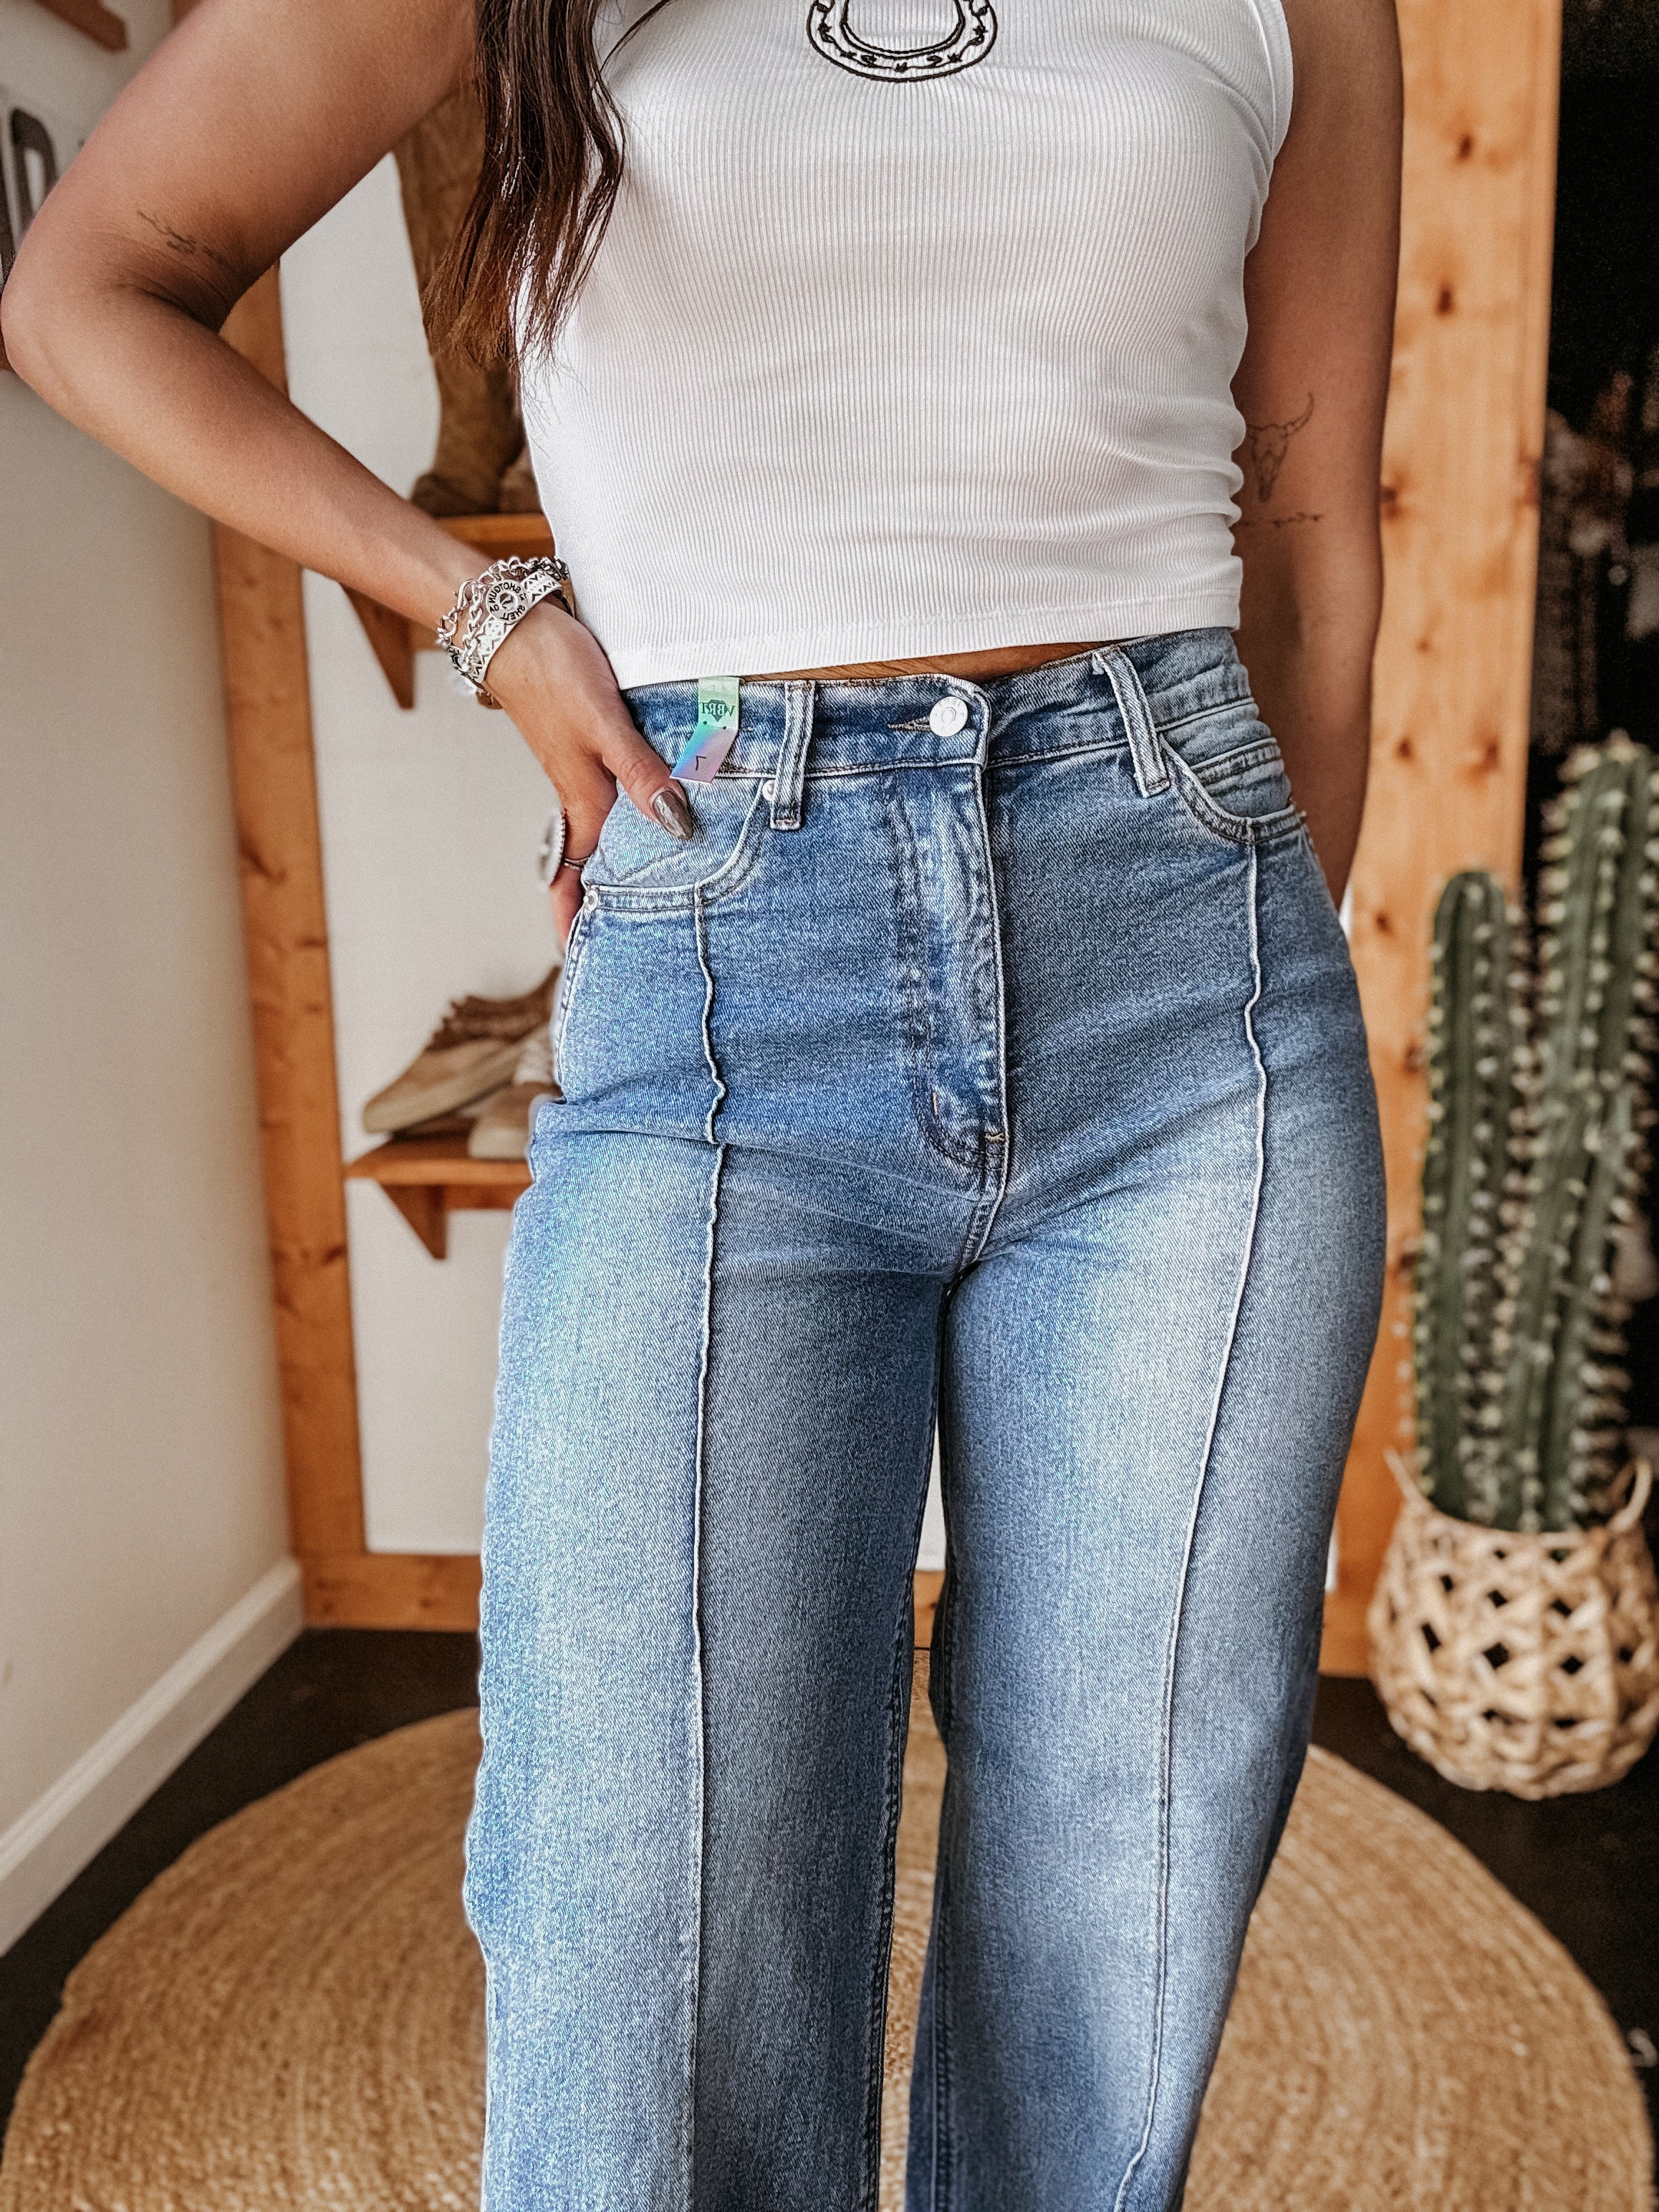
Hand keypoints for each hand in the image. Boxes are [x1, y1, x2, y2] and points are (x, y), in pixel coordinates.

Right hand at [482, 602, 694, 943]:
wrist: (513, 622)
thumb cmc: (553, 671)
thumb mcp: (604, 725)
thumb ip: (641, 774)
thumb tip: (677, 826)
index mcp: (582, 802)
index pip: (573, 880)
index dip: (573, 922)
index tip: (580, 962)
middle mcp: (582, 794)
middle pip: (592, 865)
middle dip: (606, 905)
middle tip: (634, 943)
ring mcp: (584, 770)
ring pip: (605, 832)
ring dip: (620, 865)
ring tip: (649, 896)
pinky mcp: (592, 744)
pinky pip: (616, 796)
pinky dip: (631, 818)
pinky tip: (656, 817)